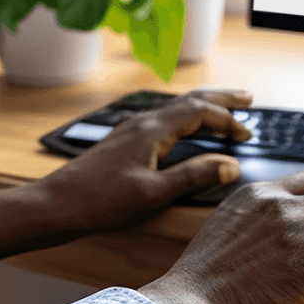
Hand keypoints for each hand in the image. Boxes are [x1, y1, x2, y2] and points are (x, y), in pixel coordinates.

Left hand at [0, 90, 252, 259]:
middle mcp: (142, 123)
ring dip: (202, 107)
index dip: (227, 120)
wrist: (56, 205)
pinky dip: (184, 119)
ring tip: (223, 111)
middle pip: (188, 101)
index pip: (199, 112)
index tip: (247, 134)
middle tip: (247, 98)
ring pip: (174, 109)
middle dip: (220, 99)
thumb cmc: (100, 202)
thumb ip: (194, 176)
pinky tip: (184, 130)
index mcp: (152, 131)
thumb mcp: (154, 194)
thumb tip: (230, 165)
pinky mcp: (123, 142)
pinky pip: (163, 120)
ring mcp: (131, 131)